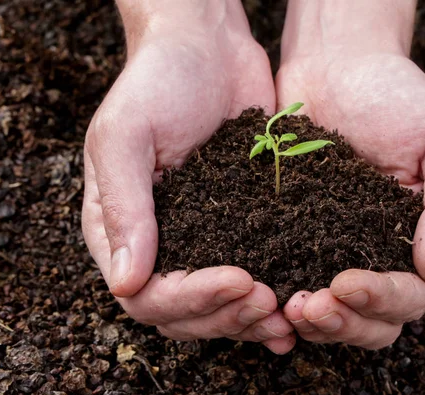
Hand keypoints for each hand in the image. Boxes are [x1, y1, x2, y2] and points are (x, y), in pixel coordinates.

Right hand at [82, 0, 293, 353]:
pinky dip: (275, 295)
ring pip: (222, 305)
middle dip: (227, 314)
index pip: (147, 295)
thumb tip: (125, 283)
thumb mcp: (126, 135)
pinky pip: (255, 272)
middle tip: (267, 299)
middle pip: (186, 312)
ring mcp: (204, 238)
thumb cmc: (158, 80)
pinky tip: (302, 302)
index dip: (190, 299)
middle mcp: (160, 243)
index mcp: (122, 229)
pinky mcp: (242, 226)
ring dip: (253, 318)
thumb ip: (124, 207)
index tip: (236, 280)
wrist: (208, 47)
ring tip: (290, 314)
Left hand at [277, 0, 424, 348]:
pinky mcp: (297, 237)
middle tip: (311, 306)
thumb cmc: (397, 95)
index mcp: (422, 238)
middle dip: (346, 323)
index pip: (414, 293)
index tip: (347, 284)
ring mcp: (338, 249)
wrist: (336, 65)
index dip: (384, 300)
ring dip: (315, 322)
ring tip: (287, 306)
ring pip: (336, 314)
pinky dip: (282, 301)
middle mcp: (381, 253)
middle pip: (376, 320)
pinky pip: (294, 281)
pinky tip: (264, 295)